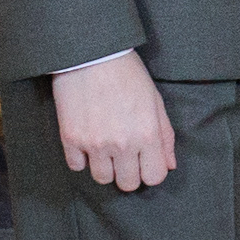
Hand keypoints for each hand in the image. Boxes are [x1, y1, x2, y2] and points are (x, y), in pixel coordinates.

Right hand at [52, 52, 176, 192]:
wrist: (92, 56)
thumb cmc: (128, 75)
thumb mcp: (155, 101)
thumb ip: (165, 136)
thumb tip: (169, 165)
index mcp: (147, 134)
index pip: (154, 177)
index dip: (151, 171)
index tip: (146, 161)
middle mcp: (122, 144)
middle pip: (127, 184)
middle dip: (129, 173)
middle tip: (126, 156)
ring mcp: (94, 144)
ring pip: (101, 178)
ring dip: (106, 167)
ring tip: (106, 148)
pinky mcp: (70, 139)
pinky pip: (76, 166)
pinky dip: (82, 158)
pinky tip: (88, 141)